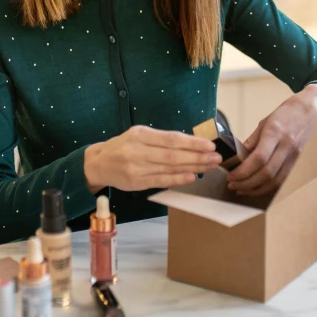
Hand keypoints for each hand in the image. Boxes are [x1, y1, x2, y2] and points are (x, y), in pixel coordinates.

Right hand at [84, 125, 221, 192]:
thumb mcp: (139, 135)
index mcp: (141, 134)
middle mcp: (138, 150)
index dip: (192, 143)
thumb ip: (161, 139)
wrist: (99, 163)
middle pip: (174, 154)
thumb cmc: (124, 146)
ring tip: (210, 167)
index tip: (210, 145)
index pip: (172, 139)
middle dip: (198, 156)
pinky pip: (161, 180)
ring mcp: (137, 167)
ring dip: (193, 167)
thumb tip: (191, 143)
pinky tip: (191, 177)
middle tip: (216, 158)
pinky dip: (178, 179)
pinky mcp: (137, 182)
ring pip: (170, 167)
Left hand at [226, 83, 316, 196]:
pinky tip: (258, 189)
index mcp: (275, 132)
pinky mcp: (300, 164)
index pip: (259, 158)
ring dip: (256, 190)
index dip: (243, 171)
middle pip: (266, 174)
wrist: (314, 110)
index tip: (231, 175)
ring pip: (276, 182)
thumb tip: (237, 157)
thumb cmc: (288, 114)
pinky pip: (284, 182)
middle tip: (232, 185)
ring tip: (242, 189)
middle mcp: (287, 146)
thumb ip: (252, 140)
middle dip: (246, 183)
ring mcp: (296, 157)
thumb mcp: (265, 122)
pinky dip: (269, 189)